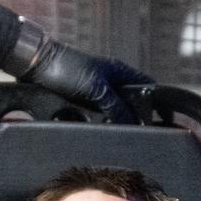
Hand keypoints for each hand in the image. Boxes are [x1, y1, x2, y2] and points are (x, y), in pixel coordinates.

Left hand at [20, 37, 153, 123]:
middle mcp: (110, 83)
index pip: (147, 86)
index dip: (157, 102)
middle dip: (134, 118)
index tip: (164, 118)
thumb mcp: (96, 87)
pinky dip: (98, 124)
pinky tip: (97, 132)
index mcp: (119, 72)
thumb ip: (115, 105)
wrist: (36, 65)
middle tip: (137, 134)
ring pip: (112, 113)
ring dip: (113, 123)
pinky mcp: (81, 101)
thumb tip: (131, 122)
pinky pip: (95, 117)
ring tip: (116, 134)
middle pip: (130, 104)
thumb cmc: (66, 67)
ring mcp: (96, 92)